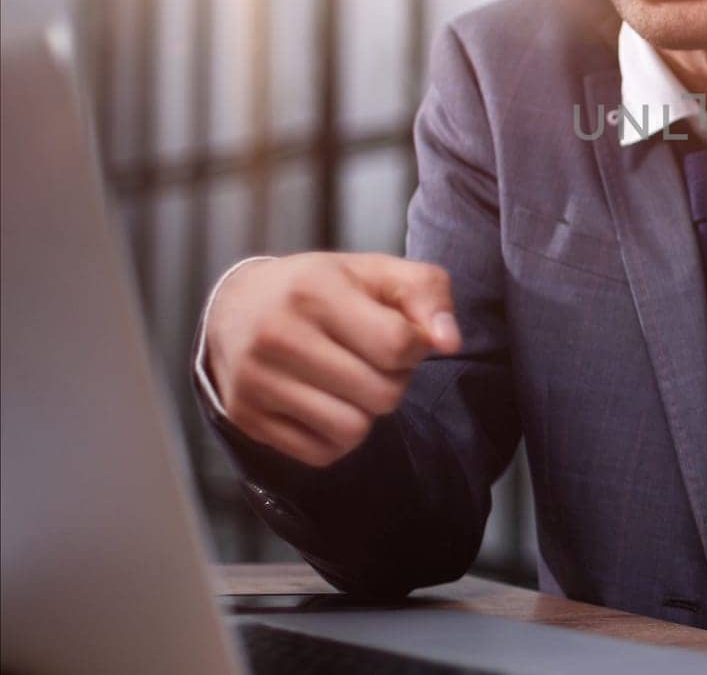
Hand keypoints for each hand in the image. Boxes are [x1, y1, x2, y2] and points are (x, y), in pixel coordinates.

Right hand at [204, 252, 460, 467]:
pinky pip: (322, 454)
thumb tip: (449, 344)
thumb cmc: (323, 288)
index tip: (400, 336)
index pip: (398, 346)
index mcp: (316, 291)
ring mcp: (256, 381)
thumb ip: (427, 294)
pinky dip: (337, 437)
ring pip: (353, 430)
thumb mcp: (378, 272)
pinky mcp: (246, 418)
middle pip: (383, 395)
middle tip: (373, 361)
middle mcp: (279, 336)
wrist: (237, 306)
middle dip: (393, 381)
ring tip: (352, 382)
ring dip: (366, 412)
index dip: (415, 347)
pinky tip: (327, 403)